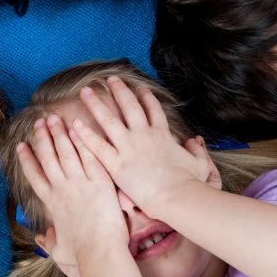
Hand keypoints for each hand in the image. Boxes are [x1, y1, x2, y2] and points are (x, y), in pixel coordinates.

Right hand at [15, 114, 125, 276]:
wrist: (100, 251)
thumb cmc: (80, 254)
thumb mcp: (59, 251)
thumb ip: (48, 243)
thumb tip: (42, 240)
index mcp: (51, 203)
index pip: (34, 175)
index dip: (27, 159)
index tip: (21, 146)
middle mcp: (63, 188)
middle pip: (48, 157)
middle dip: (42, 137)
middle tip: (39, 122)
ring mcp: (81, 182)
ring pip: (66, 151)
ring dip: (59, 133)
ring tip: (54, 118)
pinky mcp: (100, 181)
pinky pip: (89, 156)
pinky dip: (82, 140)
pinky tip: (79, 127)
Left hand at [68, 77, 215, 218]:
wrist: (176, 197)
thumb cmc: (190, 183)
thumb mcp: (200, 164)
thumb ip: (198, 150)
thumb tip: (196, 141)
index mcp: (163, 134)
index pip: (153, 110)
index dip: (146, 97)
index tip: (139, 87)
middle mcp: (144, 135)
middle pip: (129, 106)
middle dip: (119, 90)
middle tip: (110, 79)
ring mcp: (129, 147)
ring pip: (109, 119)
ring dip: (96, 103)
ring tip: (86, 91)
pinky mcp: (116, 163)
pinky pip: (97, 145)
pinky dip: (85, 134)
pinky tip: (75, 123)